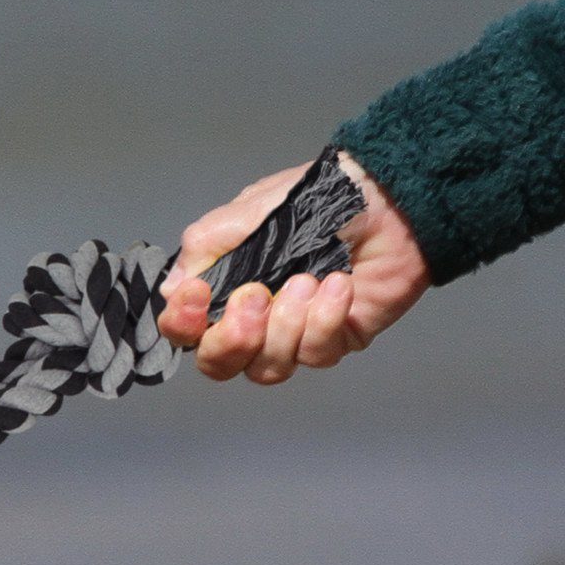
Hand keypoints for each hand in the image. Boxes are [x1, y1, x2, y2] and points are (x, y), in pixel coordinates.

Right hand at [157, 153, 431, 383]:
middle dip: (232, 339)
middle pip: (219, 365)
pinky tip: (338, 285)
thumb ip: (206, 246)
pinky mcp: (334, 341)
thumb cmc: (322, 197)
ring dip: (285, 324)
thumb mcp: (250, 211)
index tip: (195, 296)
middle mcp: (255, 321)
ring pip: (267, 367)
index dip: (182, 325)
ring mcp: (294, 336)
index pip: (186, 332)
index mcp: (226, 290)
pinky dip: (325, 318)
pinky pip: (315, 354)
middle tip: (256, 296)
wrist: (391, 196)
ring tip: (308, 280)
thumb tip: (173, 287)